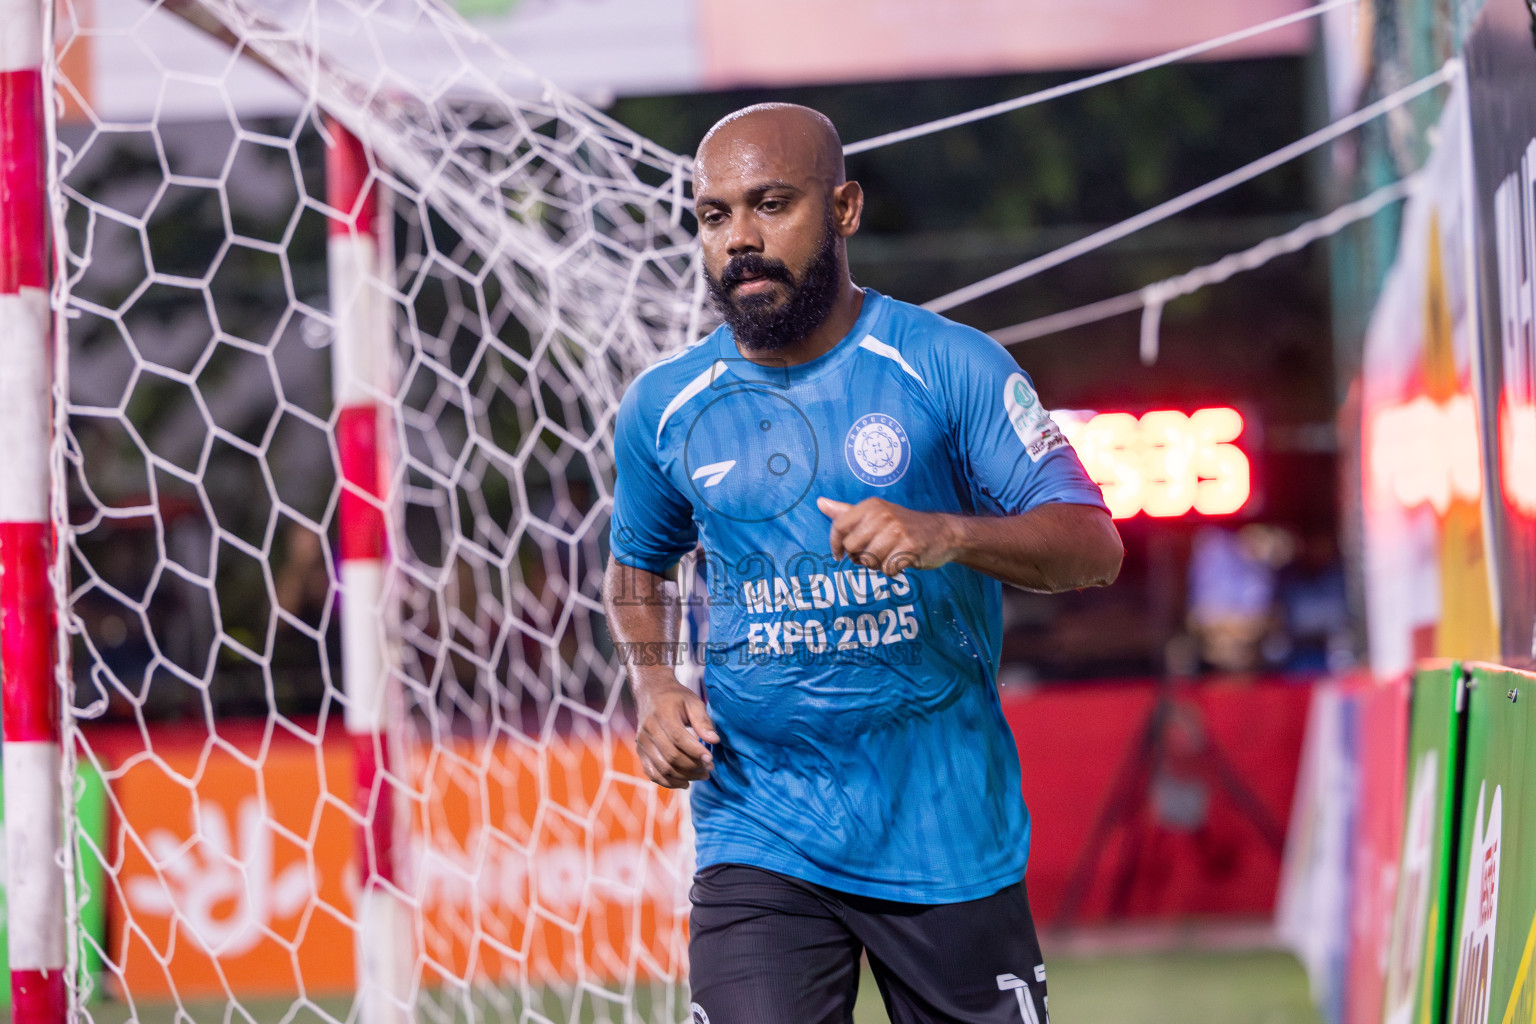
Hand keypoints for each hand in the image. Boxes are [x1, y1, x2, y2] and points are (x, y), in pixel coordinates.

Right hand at [635, 679, 718, 788]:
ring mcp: (642, 743)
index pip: (679, 738)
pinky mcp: (640, 752)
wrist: (651, 693)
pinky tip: (685, 783)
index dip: (696, 752)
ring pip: (662, 768)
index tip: (711, 759)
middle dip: (693, 766)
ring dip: (684, 777)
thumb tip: (714, 740)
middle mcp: (649, 730)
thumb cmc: (676, 698)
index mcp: (662, 715)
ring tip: (702, 776)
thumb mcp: (693, 702)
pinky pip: (652, 774)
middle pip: (671, 756)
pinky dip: (669, 783)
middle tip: (709, 769)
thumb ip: (703, 721)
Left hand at [817, 496, 954, 576]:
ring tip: (889, 555)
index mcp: (871, 506)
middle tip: (874, 552)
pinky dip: (892, 570)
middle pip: (852, 548)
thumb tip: (820, 503)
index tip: (839, 555)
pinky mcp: (909, 548)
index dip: (835, 544)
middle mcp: (882, 515)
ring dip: (877, 564)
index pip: (839, 526)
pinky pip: (886, 569)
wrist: (943, 532)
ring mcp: (896, 531)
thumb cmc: (903, 525)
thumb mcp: (874, 514)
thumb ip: (846, 512)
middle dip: (860, 557)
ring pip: (868, 561)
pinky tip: (901, 560)